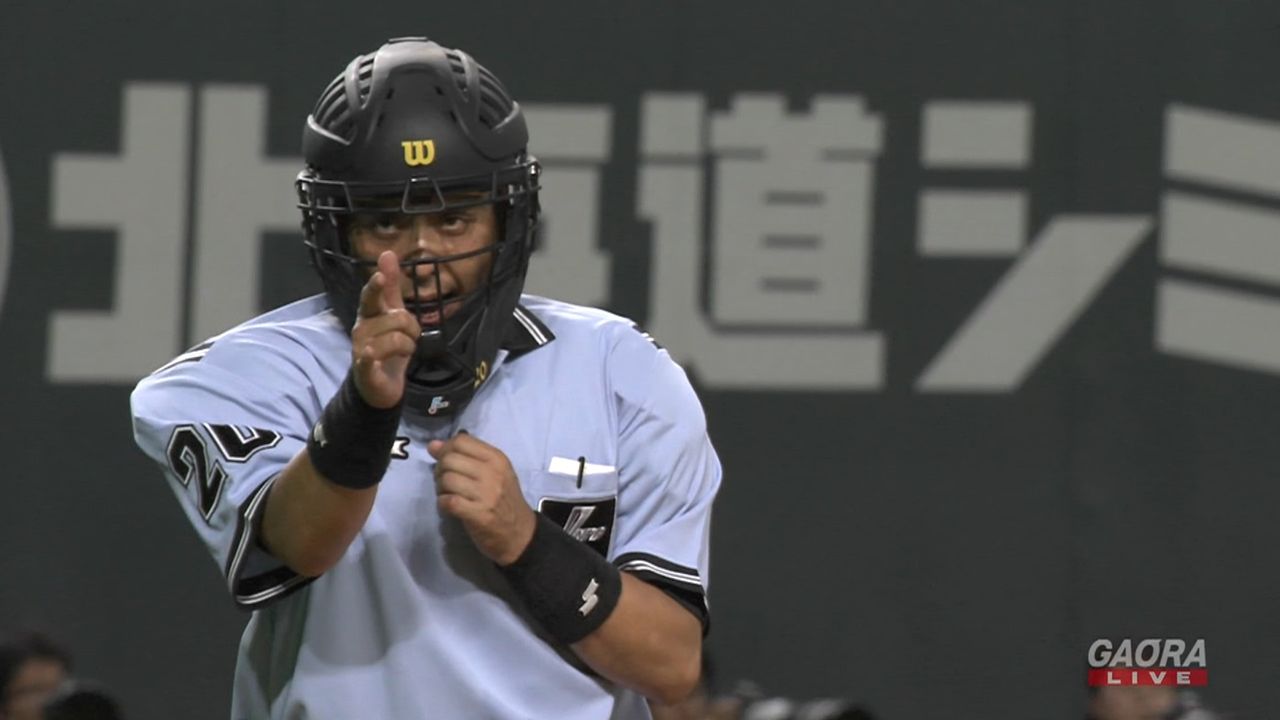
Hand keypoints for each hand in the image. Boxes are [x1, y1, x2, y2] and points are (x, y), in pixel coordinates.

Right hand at [351, 251, 419, 408]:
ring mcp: (361, 349)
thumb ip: (392, 286)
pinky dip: (371, 356)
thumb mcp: (392, 314)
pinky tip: (370, 354)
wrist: (380, 384)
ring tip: (404, 351)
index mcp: (369, 314)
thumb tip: (387, 253)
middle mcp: (362, 329)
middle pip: (396, 317)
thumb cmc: (388, 346)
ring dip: (409, 345)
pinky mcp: (364, 369)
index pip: (371, 296)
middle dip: (412, 326)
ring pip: (396, 338)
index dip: (377, 287)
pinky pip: (369, 359)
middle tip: (411, 336)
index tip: (381, 276)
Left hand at [428, 432, 537, 565]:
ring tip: (448, 495)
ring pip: (447, 479)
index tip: (446, 462)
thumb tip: (433, 445)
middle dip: (440, 470)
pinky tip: (449, 507)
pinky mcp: (478, 514)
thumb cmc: (504, 500)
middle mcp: (492, 473)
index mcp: (497, 458)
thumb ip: (466, 457)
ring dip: (440, 488)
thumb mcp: (493, 472)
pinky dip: (442, 504)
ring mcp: (486, 494)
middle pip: (450, 459)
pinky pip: (448, 501)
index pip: (461, 441)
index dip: (446, 449)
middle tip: (446, 483)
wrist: (519, 533)